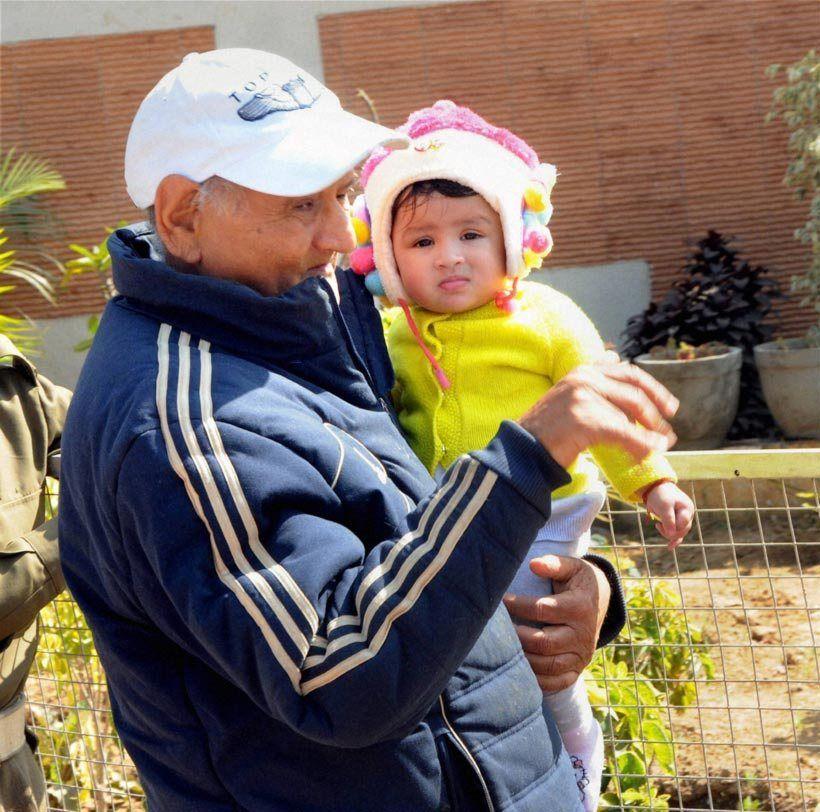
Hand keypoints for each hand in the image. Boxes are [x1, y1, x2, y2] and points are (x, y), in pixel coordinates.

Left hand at [503, 555, 609, 692]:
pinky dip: (538, 681)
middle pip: (544, 643)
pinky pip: (558, 682)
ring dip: (523, 660)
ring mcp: (581, 655)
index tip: (499, 600)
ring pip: (549, 666)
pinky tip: (519, 670)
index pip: (543, 610)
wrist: (600, 601)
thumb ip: (554, 564)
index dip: (518, 606)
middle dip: (517, 637)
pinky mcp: (578, 669)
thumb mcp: (572, 567)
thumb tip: (533, 564)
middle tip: (497, 630)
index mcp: (580, 607)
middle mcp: (582, 635)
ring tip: (503, 649)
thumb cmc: (578, 581)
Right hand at [518, 363, 678, 469]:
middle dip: (656, 410)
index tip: (670, 405)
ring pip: (630, 413)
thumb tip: (613, 356)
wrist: (524, 449)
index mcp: (583, 371)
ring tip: (661, 445)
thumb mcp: (570, 392)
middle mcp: (584, 379)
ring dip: (651, 431)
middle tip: (669, 429)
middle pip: (634, 391)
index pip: (629, 372)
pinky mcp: (584, 420)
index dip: (654, 388)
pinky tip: (649, 452)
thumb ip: (594, 378)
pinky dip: (641, 444)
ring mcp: (583, 398)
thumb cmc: (549, 427)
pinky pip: (623, 432)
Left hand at [644, 481, 693, 549]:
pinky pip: (678, 532)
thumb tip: (672, 536)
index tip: (659, 525)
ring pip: (679, 532)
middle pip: (682, 530)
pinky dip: (673, 538)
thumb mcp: (664, 507)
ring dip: (669, 533)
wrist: (656, 488)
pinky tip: (670, 547)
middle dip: (670, 532)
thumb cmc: (660, 495)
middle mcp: (688, 514)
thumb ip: (668, 520)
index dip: (672, 529)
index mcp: (687, 509)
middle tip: (658, 526)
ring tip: (658, 526)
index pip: (683, 525)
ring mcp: (683, 517)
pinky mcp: (677, 520)